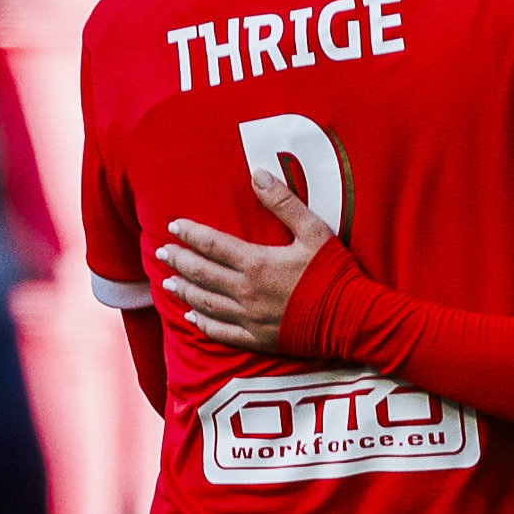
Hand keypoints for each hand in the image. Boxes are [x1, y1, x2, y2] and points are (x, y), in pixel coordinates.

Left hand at [154, 169, 330, 348]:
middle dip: (178, 261)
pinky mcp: (257, 339)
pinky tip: (191, 317)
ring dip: (184, 290)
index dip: (190, 234)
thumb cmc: (335, 274)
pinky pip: (221, 333)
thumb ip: (283, 203)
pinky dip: (202, 324)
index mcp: (257, 263)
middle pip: (201, 274)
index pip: (212, 245)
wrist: (352, 319)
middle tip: (161, 253)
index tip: (173, 226)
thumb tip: (257, 174)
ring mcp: (249, 319)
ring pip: (205, 303)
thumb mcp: (314, 231)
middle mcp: (246, 292)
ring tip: (168, 281)